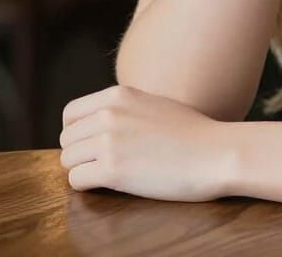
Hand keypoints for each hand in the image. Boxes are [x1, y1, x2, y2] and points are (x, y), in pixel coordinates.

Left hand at [59, 84, 236, 200]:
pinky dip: (89, 186)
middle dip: (80, 154)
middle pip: (67, 140)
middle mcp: (109, 114)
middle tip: (103, 163)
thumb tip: (96, 124)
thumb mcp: (152, 104)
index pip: (70, 114)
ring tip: (109, 174)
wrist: (214, 153)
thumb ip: (122, 109)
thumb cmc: (191, 132)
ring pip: (68, 160)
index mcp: (118, 95)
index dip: (77, 133)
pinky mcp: (112, 170)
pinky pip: (76, 180)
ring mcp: (109, 141)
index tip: (91, 145)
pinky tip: (112, 184)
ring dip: (84, 170)